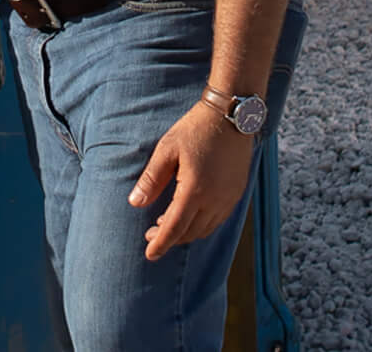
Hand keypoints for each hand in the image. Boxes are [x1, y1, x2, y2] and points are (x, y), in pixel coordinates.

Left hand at [128, 101, 255, 261]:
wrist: (230, 116)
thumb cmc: (195, 130)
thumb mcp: (167, 150)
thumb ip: (151, 179)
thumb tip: (135, 203)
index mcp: (195, 190)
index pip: (175, 228)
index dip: (160, 243)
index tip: (149, 254)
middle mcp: (215, 199)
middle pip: (191, 232)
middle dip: (171, 239)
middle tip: (151, 235)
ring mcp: (229, 198)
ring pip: (206, 228)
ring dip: (187, 233)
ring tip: (167, 225)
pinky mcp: (237, 192)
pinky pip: (219, 219)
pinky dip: (202, 224)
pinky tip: (190, 216)